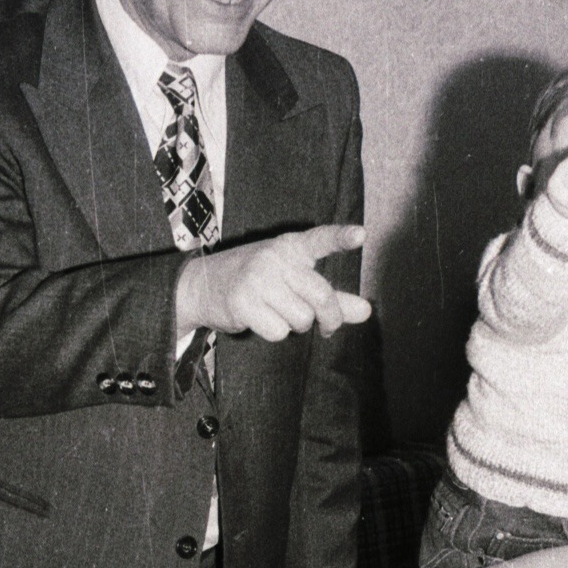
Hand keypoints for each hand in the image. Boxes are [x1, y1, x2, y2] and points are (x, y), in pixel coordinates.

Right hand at [176, 224, 370, 341]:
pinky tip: (259, 319)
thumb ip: (331, 296)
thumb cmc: (257, 282)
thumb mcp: (293, 280)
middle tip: (328, 328)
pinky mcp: (242, 302)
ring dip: (295, 326)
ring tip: (276, 312)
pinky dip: (274, 333)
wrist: (202, 286)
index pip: (319, 239)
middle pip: (321, 295)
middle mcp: (275, 258)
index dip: (341, 238)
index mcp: (291, 247)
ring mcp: (257, 279)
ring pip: (301, 318)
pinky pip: (278, 331)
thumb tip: (366, 311)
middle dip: (330, 318)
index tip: (361, 234)